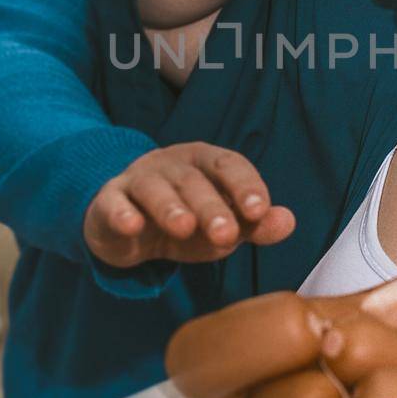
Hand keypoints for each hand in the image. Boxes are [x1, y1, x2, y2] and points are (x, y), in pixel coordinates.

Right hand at [83, 143, 295, 267]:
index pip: (230, 165)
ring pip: (154, 188)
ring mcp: (137, 180)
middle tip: (226, 234)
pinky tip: (132, 225)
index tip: (259, 210)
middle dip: (211, 206)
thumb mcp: (223, 225)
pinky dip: (122, 214)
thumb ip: (254, 225)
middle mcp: (172, 164)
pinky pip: (113, 204)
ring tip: (183, 228)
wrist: (129, 227)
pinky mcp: (109, 202)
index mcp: (206, 163)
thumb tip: (287, 222)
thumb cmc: (186, 221)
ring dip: (170, 207)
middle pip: (193, 180)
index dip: (245, 185)